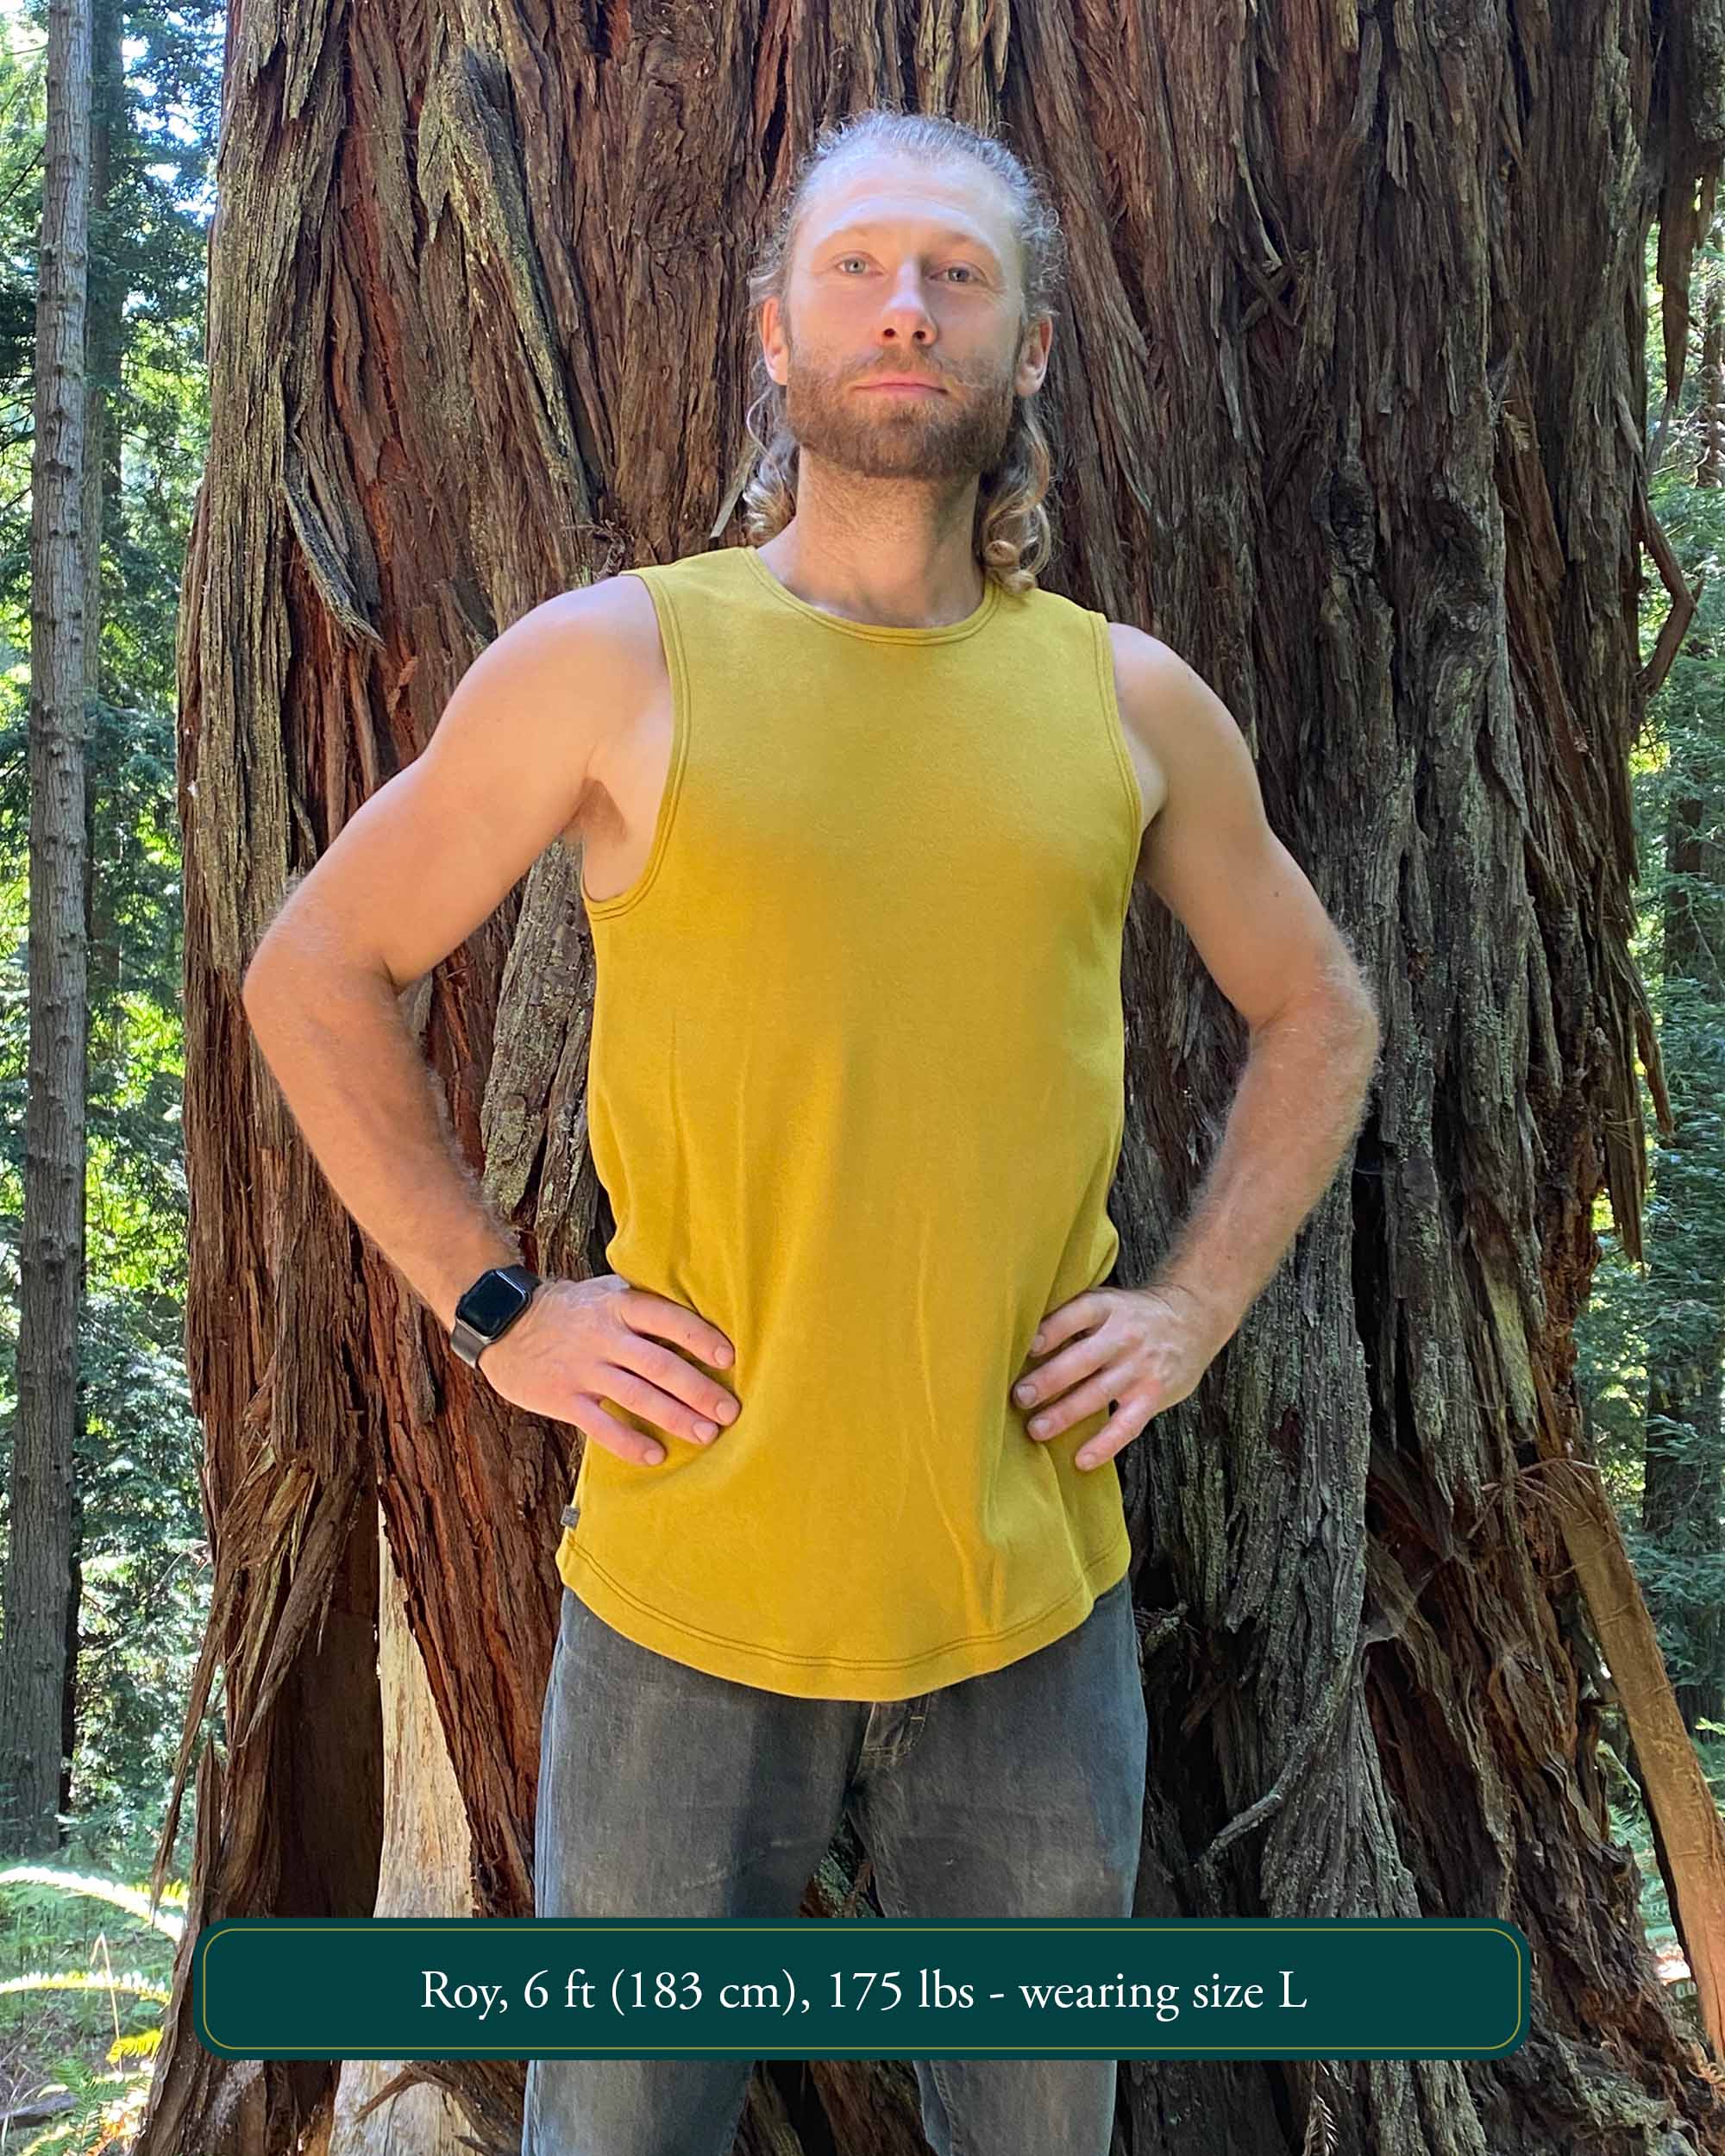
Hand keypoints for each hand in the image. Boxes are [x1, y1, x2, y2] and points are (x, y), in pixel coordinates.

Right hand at [477, 1273, 739, 1465]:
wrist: (506, 1323)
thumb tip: (702, 1312)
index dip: (699, 1337)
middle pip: (657, 1364)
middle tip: (729, 1411)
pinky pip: (601, 1425)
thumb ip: (644, 1302)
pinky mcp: (563, 1398)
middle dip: (697, 1390)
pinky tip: (656, 1456)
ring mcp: (582, 1369)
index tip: (729, 1359)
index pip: (666, 1318)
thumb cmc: (572, 1308)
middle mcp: (603, 1336)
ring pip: (635, 1397)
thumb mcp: (606, 1291)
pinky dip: (629, 1443)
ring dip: (673, 1417)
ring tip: (706, 1434)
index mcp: (619, 1305)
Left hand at [1011, 1283, 1226, 1470]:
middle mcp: (1124, 1336)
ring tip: (1036, 1430)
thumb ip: (1070, 1317)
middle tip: (1019, 1397)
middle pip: (1083, 1359)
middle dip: (1049, 1380)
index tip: (1026, 1347)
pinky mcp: (1154, 1395)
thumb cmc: (1130, 1315)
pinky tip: (1081, 1460)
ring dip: (1065, 1413)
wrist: (1192, 1319)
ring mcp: (1141, 1367)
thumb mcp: (1106, 1302)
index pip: (1077, 1314)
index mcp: (1107, 1307)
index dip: (1051, 1330)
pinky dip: (1105, 1444)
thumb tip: (1016, 1340)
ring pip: (1099, 1394)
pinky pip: (1127, 1424)